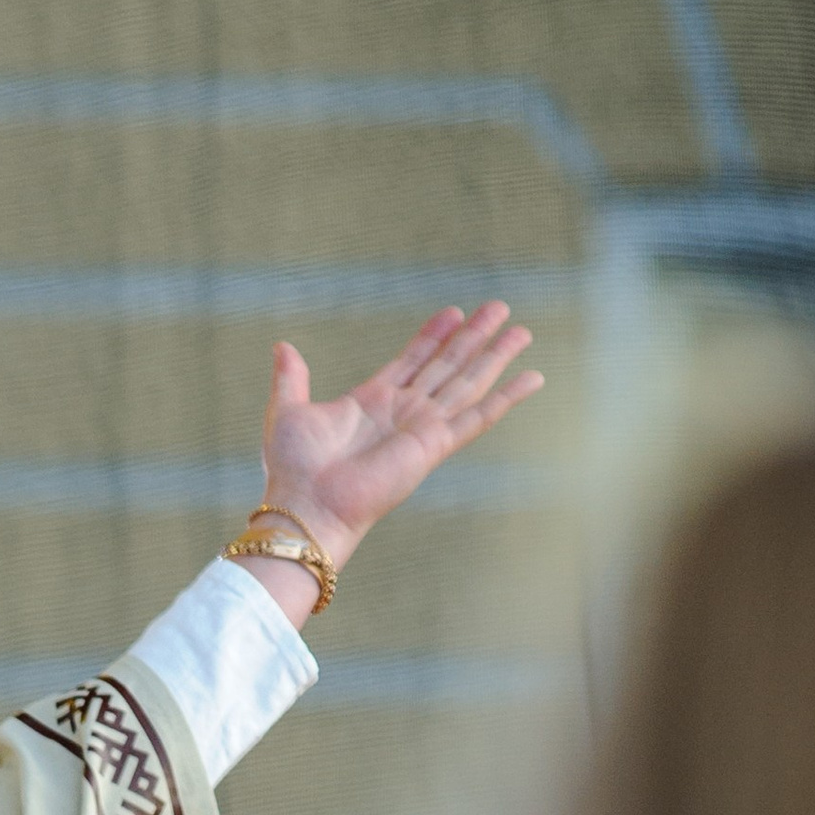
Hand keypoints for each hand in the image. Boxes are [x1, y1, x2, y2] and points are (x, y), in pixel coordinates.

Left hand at [259, 303, 542, 573]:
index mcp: (373, 401)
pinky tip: (532, 378)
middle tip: (500, 306)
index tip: (454, 311)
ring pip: (468, 383)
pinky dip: (506, 398)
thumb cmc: (293, 470)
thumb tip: (282, 346)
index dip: (434, 335)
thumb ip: (291, 378)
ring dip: (495, 356)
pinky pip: (478, 418)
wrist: (306, 507)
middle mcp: (403, 413)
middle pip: (448, 365)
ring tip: (521, 329)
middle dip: (474, 336)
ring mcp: (422, 429)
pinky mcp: (434, 446)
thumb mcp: (288, 410)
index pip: (413, 359)